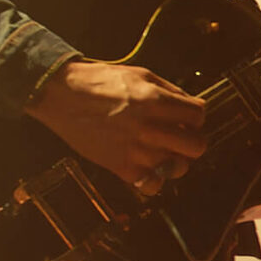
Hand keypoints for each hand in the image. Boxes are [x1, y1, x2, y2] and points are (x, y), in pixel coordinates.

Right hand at [27, 59, 205, 192]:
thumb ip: (169, 91)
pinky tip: (148, 167)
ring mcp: (136, 150)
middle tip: (182, 137)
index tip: (187, 117)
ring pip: (179, 167)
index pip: (199, 115)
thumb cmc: (98, 81)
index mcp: (155, 100)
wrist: (61, 94)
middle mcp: (149, 127)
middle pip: (197, 145)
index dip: (195, 115)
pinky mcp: (120, 167)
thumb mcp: (139, 74)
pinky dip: (154, 180)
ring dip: (175, 160)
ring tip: (163, 151)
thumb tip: (190, 105)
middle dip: (193, 140)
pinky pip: (152, 186)